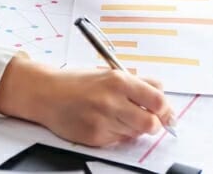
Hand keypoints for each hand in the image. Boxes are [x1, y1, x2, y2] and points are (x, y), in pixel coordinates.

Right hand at [0, 55, 173, 146]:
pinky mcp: (95, 137)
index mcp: (119, 80)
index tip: (164, 111)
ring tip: (119, 117)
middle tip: (149, 120)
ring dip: (133, 128)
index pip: (158, 100)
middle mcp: (112, 101)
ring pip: (136, 133)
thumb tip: (162, 94)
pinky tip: (105, 123)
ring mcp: (103, 121)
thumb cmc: (78, 82)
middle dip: (154, 124)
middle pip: (151, 123)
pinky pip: (119, 141)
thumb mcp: (109, 72)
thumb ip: (137, 82)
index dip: (165, 109)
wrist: (47, 93)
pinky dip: (117, 134)